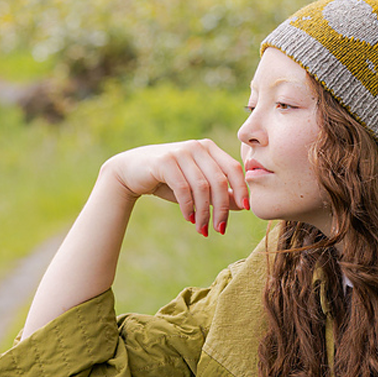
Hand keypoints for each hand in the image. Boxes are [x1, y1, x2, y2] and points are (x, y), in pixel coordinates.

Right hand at [102, 139, 249, 235]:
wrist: (131, 172)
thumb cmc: (169, 180)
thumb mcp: (197, 188)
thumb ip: (219, 193)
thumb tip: (242, 205)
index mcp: (209, 149)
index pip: (233, 168)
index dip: (241, 189)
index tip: (246, 209)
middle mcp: (197, 147)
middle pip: (219, 180)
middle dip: (222, 208)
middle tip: (220, 229)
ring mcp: (181, 152)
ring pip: (202, 187)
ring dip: (204, 212)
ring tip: (202, 228)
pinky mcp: (165, 161)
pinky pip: (183, 188)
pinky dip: (188, 206)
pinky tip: (188, 218)